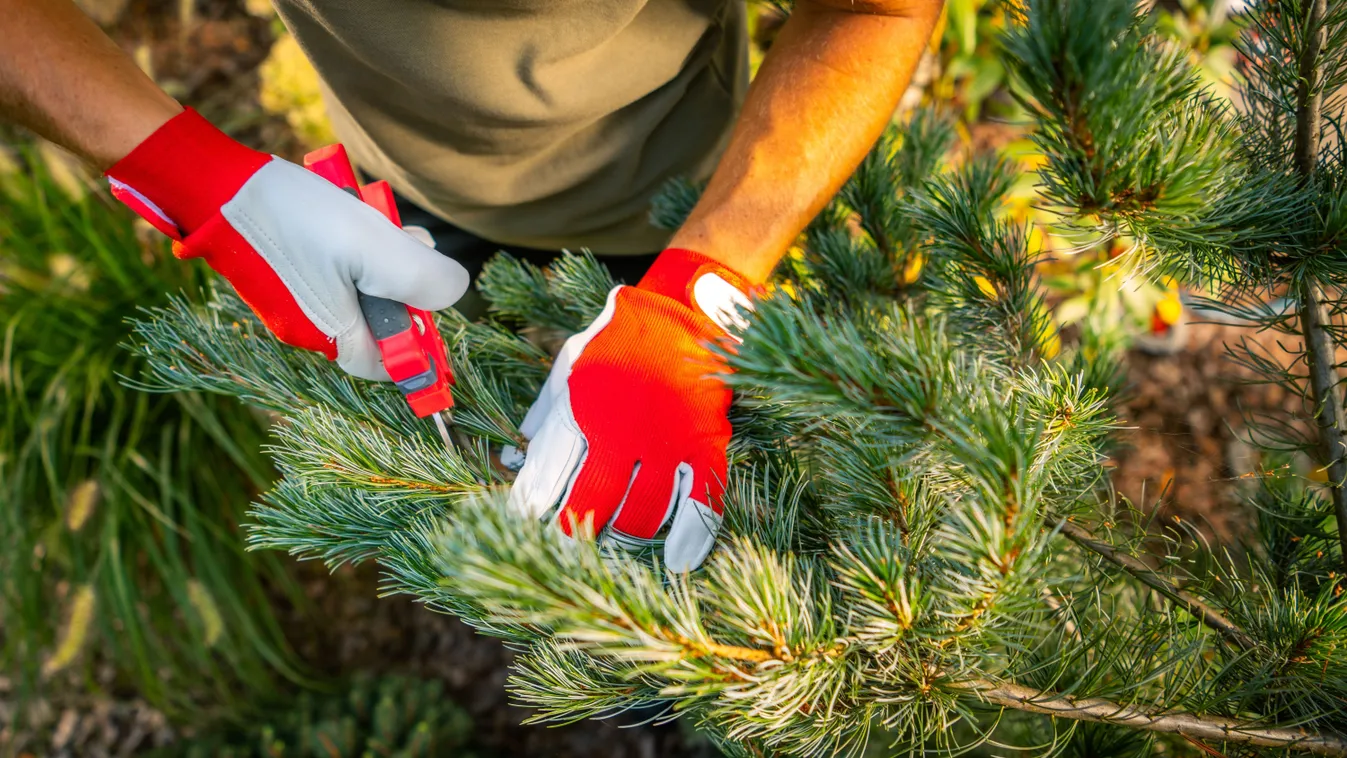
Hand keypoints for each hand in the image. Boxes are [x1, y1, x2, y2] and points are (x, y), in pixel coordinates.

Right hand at [105, 108, 468, 379]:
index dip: (422, 341)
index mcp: (331, 336)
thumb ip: (424, 280)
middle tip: (406, 240)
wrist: (216, 186)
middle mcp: (309, 327)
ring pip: (361, 286)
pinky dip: (353, 243)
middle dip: (403, 282)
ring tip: (374, 218)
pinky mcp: (284, 271)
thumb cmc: (296, 220)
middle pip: (380, 319)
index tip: (435, 306)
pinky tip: (351, 211)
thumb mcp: (377, 248)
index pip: (391, 362)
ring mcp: (293, 299)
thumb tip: (454, 294)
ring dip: (380, 253)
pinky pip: (335, 267)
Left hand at [508, 249, 754, 570]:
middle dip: (575, 531)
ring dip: (624, 536)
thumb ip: (544, 413)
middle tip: (572, 538)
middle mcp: (621, 432)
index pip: (545, 478)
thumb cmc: (618, 339)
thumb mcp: (569, 364)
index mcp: (580, 409)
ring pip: (641, 516)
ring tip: (615, 539)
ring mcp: (668, 443)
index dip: (531, 510)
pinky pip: (701, 504)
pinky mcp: (707, 445)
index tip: (525, 524)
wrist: (685, 307)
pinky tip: (676, 563)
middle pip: (590, 507)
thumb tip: (514, 457)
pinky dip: (689, 539)